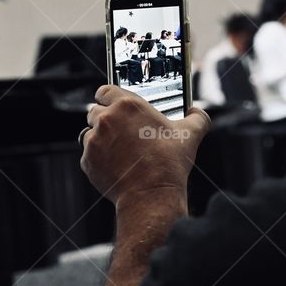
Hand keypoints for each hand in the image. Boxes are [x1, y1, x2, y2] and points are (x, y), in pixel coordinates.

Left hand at [80, 86, 210, 206]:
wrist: (151, 195)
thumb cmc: (168, 164)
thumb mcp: (190, 135)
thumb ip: (197, 116)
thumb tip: (198, 112)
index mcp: (128, 105)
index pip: (105, 90)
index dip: (110, 97)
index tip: (115, 105)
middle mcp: (107, 119)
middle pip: (96, 110)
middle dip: (106, 119)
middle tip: (122, 131)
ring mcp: (94, 140)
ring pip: (90, 132)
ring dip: (100, 138)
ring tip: (119, 150)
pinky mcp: (88, 160)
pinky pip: (88, 154)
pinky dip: (98, 158)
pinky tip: (115, 164)